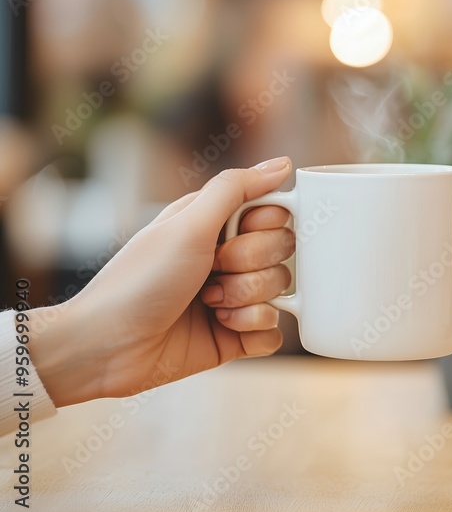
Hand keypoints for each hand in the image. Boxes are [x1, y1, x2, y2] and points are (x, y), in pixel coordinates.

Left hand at [29, 157, 294, 406]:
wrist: (109, 348)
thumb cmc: (138, 282)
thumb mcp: (186, 225)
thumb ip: (236, 189)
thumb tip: (281, 164)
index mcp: (216, 223)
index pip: (275, 212)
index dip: (263, 226)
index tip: (230, 236)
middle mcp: (229, 256)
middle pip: (283, 250)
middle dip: (250, 265)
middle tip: (212, 271)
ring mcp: (235, 296)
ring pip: (281, 289)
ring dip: (246, 298)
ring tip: (208, 303)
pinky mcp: (237, 334)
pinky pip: (275, 330)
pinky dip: (253, 328)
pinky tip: (222, 326)